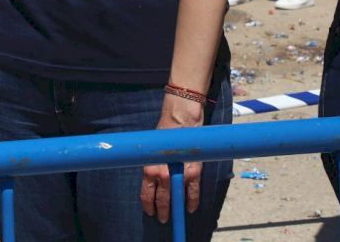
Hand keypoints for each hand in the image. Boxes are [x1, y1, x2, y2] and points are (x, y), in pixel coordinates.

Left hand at [140, 93, 204, 222]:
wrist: (180, 119)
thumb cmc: (164, 132)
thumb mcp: (152, 150)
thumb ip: (152, 165)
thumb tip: (152, 179)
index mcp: (148, 167)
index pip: (146, 193)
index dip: (148, 205)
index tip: (149, 212)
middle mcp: (161, 173)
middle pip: (161, 199)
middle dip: (161, 211)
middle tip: (162, 219)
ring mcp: (178, 174)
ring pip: (176, 198)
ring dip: (175, 209)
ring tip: (175, 217)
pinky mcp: (193, 171)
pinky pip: (193, 191)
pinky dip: (192, 201)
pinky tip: (191, 208)